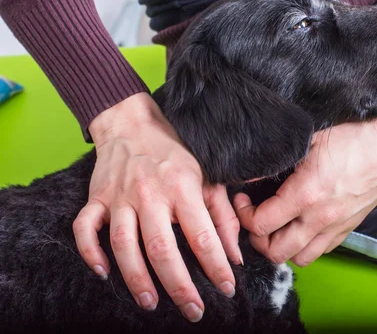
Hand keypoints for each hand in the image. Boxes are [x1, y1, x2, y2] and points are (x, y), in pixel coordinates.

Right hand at [73, 93, 241, 321]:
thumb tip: (235, 255)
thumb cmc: (175, 150)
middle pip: (162, 248)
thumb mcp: (207, 175)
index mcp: (183, 186)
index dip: (217, 266)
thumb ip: (223, 215)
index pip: (202, 235)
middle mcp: (149, 194)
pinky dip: (90, 252)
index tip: (227, 288)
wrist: (131, 121)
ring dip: (136, 278)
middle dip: (179, 285)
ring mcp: (119, 197)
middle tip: (193, 310)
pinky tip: (103, 272)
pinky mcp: (96, 198)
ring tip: (151, 303)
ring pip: (123, 244)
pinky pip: (85, 228)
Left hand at [235, 109, 376, 265]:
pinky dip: (306, 246)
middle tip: (255, 218)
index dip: (244, 216)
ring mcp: (337, 225)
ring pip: (300, 258)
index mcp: (306, 194)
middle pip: (276, 252)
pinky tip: (301, 226)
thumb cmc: (353, 133)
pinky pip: (322, 250)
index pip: (261, 225)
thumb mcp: (307, 138)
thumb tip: (250, 176)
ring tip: (276, 227)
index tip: (243, 200)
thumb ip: (277, 160)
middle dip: (258, 239)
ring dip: (282, 247)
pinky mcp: (350, 226)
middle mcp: (320, 218)